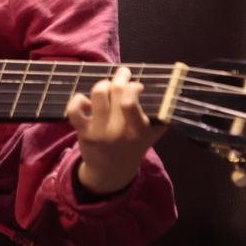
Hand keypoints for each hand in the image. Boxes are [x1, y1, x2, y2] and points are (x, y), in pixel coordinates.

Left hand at [66, 66, 167, 195]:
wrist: (111, 171)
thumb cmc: (133, 145)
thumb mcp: (152, 134)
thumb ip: (161, 115)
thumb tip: (171, 88)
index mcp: (139, 131)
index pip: (131, 102)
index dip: (133, 86)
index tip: (137, 85)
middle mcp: (119, 131)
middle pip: (118, 92)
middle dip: (121, 77)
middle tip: (124, 74)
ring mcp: (100, 131)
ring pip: (98, 94)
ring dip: (103, 84)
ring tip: (107, 86)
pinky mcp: (84, 132)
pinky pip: (75, 110)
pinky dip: (77, 99)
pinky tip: (86, 100)